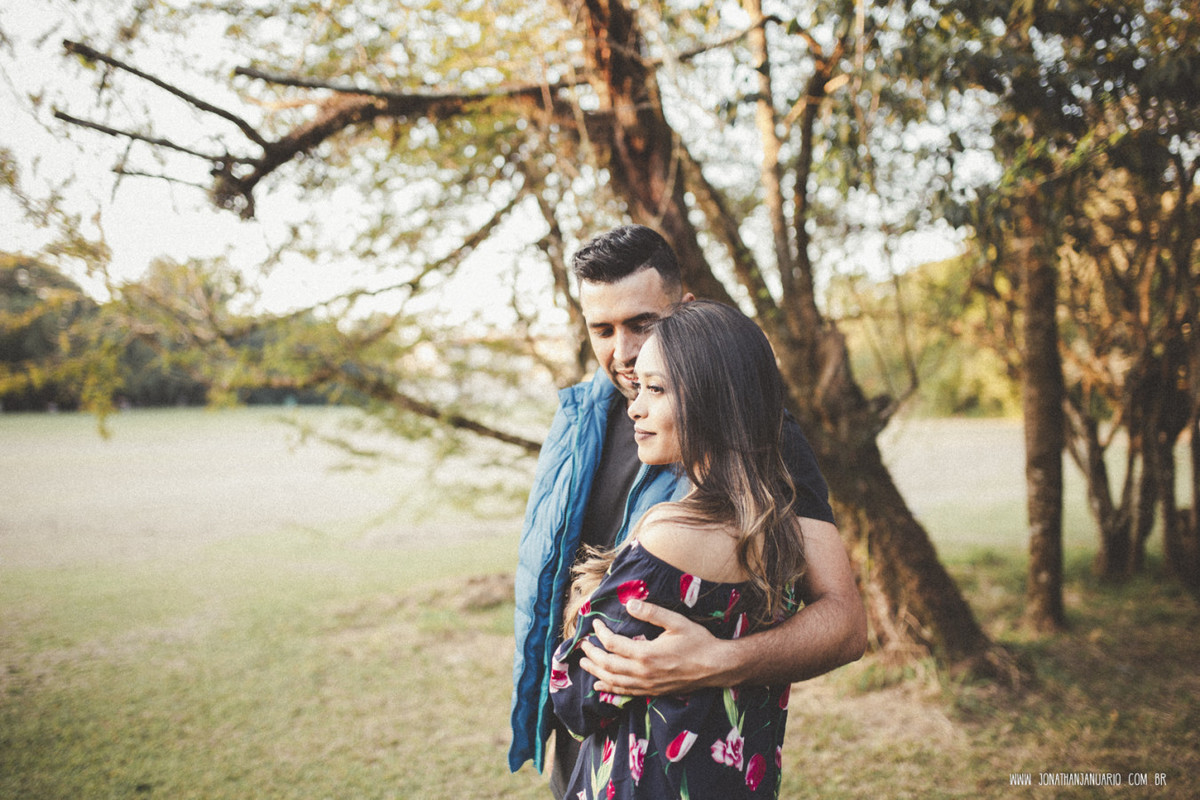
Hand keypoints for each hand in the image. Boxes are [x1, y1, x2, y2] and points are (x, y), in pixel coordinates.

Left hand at [579, 598, 728, 695]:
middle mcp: (642, 672)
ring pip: (613, 681)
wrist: (715, 667)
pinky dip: (609, 688)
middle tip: (583, 644)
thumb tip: (628, 603)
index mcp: (646, 653)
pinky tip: (599, 684)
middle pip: (607, 664)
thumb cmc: (697, 641)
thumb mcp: (676, 621)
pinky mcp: (652, 691)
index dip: (600, 633)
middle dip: (592, 653)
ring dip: (595, 671)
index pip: (613, 644)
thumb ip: (651, 612)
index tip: (595, 623)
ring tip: (583, 662)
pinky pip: (625, 692)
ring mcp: (646, 685)